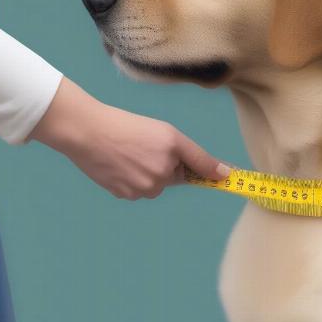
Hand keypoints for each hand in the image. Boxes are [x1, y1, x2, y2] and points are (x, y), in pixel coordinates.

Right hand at [28, 77, 230, 199]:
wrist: (88, 132)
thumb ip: (196, 156)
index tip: (233, 178)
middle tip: (144, 146)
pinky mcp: (125, 195)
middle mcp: (161, 176)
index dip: (213, 171)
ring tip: (129, 153)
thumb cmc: (127, 127)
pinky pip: (138, 189)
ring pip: (155, 184)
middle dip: (165, 164)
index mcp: (173, 155)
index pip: (199, 167)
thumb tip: (223, 174)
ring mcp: (142, 189)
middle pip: (173, 176)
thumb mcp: (166, 133)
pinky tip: (120, 164)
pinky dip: (132, 179)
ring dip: (148, 173)